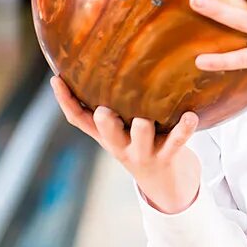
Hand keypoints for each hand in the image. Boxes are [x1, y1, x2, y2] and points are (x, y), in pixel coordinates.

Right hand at [49, 76, 200, 212]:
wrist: (165, 184)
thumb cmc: (140, 144)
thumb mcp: (120, 130)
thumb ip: (112, 104)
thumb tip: (106, 62)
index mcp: (106, 136)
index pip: (79, 119)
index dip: (65, 101)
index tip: (56, 79)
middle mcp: (121, 145)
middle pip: (107, 133)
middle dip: (105, 123)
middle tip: (103, 111)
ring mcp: (144, 152)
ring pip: (141, 138)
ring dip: (142, 128)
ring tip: (143, 121)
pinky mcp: (168, 155)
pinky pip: (177, 140)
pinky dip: (184, 128)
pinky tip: (190, 116)